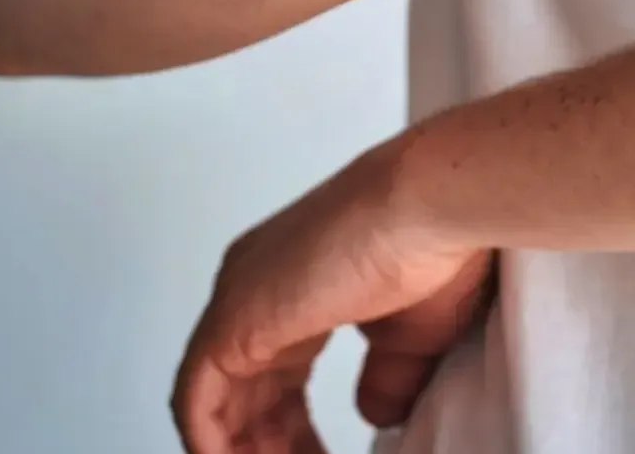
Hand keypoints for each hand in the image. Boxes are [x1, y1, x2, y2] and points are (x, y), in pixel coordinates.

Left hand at [172, 146, 477, 453]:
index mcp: (297, 276)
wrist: (430, 206)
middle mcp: (257, 283)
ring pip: (213, 398)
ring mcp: (238, 298)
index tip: (314, 452)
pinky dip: (213, 444)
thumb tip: (372, 414)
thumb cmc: (436, 246)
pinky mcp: (232, 320)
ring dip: (240, 449)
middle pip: (240, 388)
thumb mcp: (411, 336)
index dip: (290, 422)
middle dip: (267, 442)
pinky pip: (197, 402)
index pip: (273, 367)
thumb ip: (383, 377)